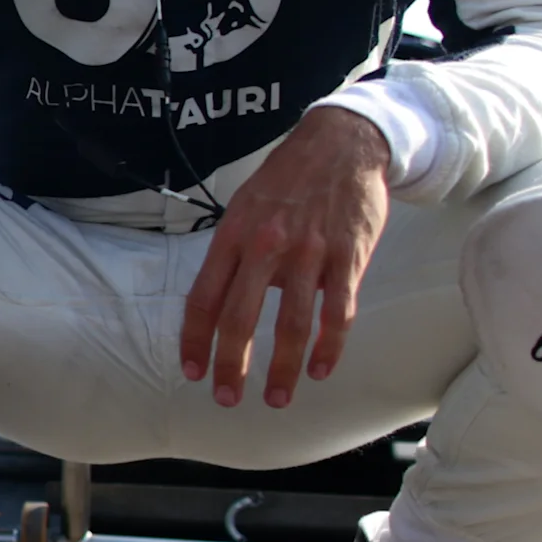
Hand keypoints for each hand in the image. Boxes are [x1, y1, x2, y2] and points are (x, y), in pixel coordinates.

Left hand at [180, 106, 392, 409]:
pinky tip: (320, 370)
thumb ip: (236, 253)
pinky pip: (338, 313)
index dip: (195, 339)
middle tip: (227, 398)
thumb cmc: (288, 179)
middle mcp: (266, 247)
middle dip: (231, 366)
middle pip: (240, 318)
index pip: (203, 297)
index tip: (193, 371)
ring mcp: (309, 253)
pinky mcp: (348, 257)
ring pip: (292, 324)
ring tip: (277, 398)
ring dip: (282, 369)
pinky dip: (329, 348)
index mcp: (233, 235)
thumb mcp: (246, 206)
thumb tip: (227, 300)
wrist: (342, 143)